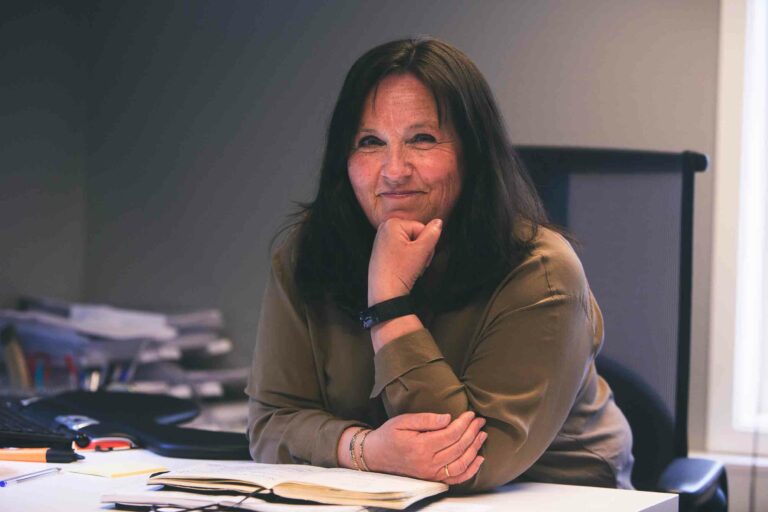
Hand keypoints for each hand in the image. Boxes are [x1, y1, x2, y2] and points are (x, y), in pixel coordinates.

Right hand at [362, 411, 486, 484]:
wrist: (375, 456)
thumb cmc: (389, 436)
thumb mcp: (403, 421)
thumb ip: (425, 419)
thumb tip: (448, 418)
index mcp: (421, 446)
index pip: (451, 434)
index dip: (464, 423)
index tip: (471, 414)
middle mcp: (428, 463)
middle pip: (458, 448)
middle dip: (472, 432)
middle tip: (480, 421)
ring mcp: (431, 474)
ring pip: (461, 463)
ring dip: (475, 449)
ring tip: (482, 435)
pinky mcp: (432, 479)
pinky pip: (456, 478)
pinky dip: (470, 470)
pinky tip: (479, 459)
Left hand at [368, 218, 442, 304]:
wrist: (385, 293)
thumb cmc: (400, 272)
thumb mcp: (421, 250)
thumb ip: (433, 233)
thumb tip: (438, 222)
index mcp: (392, 223)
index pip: (422, 228)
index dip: (425, 244)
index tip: (417, 257)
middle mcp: (384, 228)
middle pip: (416, 234)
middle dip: (420, 250)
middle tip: (413, 263)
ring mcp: (381, 239)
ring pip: (410, 243)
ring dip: (415, 255)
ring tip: (407, 267)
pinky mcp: (381, 251)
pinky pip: (401, 250)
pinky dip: (406, 259)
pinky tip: (402, 268)